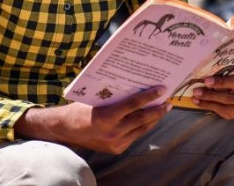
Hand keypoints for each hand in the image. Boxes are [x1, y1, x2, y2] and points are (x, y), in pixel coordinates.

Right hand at [15, 86, 171, 153]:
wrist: (65, 130)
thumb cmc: (79, 109)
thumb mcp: (96, 98)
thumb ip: (114, 95)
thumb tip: (135, 83)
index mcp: (106, 117)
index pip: (133, 105)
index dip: (149, 96)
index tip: (162, 89)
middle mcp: (113, 132)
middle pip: (142, 119)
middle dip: (157, 110)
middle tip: (168, 102)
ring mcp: (115, 143)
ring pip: (141, 130)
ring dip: (153, 119)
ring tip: (162, 110)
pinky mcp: (116, 149)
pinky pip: (134, 136)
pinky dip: (142, 127)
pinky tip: (149, 119)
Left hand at [191, 68, 233, 119]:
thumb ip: (229, 64)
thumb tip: (211, 55)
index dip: (222, 82)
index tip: (207, 80)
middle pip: (229, 96)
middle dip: (211, 94)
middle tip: (196, 90)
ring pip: (223, 105)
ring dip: (207, 100)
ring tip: (195, 95)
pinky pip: (220, 111)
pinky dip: (206, 105)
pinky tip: (196, 101)